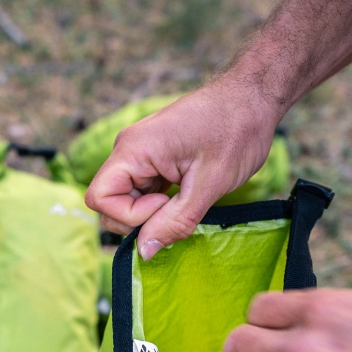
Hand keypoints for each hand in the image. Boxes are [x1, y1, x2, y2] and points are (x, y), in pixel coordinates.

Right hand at [84, 78, 280, 259]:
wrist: (252, 99)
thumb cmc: (235, 133)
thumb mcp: (208, 185)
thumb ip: (174, 221)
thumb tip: (143, 252)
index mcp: (133, 148)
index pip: (100, 198)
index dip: (130, 216)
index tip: (167, 204)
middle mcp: (128, 148)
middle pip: (109, 201)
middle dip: (140, 218)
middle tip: (180, 206)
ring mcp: (139, 152)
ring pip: (127, 198)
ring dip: (153, 210)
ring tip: (188, 196)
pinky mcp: (152, 157)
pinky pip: (142, 190)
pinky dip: (160, 202)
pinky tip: (187, 192)